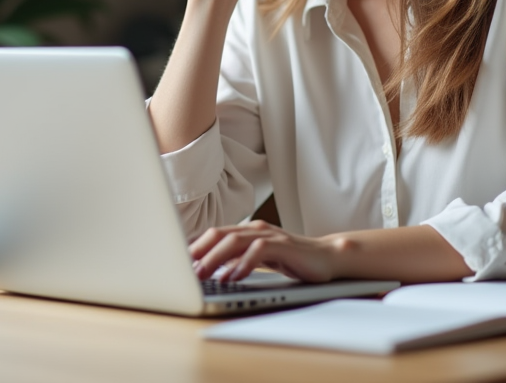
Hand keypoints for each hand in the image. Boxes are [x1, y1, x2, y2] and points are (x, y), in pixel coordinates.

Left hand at [189, 221, 340, 283]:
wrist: (327, 258)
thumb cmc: (292, 259)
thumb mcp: (259, 259)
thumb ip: (237, 260)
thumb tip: (210, 269)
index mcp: (247, 231)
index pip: (215, 234)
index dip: (195, 246)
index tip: (178, 262)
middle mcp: (256, 229)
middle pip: (220, 235)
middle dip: (200, 251)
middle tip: (184, 269)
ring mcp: (270, 236)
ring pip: (235, 241)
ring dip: (216, 258)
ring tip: (202, 274)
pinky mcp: (284, 246)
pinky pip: (259, 251)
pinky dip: (243, 263)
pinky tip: (234, 276)